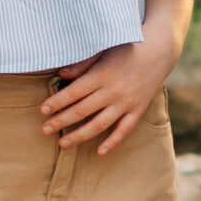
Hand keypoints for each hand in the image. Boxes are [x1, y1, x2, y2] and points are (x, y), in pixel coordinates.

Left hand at [40, 28, 175, 153]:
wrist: (158, 52)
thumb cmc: (126, 48)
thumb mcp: (103, 50)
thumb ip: (83, 64)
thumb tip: (62, 74)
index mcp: (102, 75)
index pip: (73, 93)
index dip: (56, 102)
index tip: (42, 110)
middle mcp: (113, 91)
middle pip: (82, 111)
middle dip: (61, 121)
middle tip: (44, 130)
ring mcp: (126, 103)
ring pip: (99, 125)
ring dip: (79, 136)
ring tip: (62, 143)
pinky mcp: (137, 110)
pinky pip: (124, 130)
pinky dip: (112, 142)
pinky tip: (99, 152)